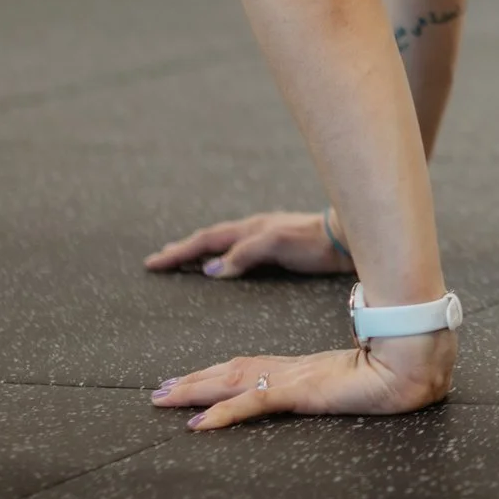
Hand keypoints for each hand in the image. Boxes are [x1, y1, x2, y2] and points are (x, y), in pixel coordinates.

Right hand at [145, 210, 351, 278]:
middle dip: (182, 249)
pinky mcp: (277, 245)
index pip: (205, 241)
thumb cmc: (314, 242)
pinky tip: (224, 261)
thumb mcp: (277, 245)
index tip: (153, 263)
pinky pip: (238, 248)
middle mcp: (253, 229)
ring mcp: (265, 235)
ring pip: (223, 242)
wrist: (345, 238)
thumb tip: (210, 269)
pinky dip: (221, 254)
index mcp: (249, 229)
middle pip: (209, 238)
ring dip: (200, 250)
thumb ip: (245, 254)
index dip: (178, 252)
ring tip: (183, 257)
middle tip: (159, 260)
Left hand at [152, 330, 457, 428]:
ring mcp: (298, 378)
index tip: (194, 381)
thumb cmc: (408, 366)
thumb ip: (359, 381)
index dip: (222, 374)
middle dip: (195, 382)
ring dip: (196, 391)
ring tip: (163, 399)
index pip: (256, 368)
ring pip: (235, 382)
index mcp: (310, 369)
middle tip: (159, 391)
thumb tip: (366, 382)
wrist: (420, 360)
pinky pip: (254, 403)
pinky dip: (223, 413)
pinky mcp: (302, 390)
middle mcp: (297, 369)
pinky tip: (198, 423)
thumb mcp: (372, 381)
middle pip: (235, 371)